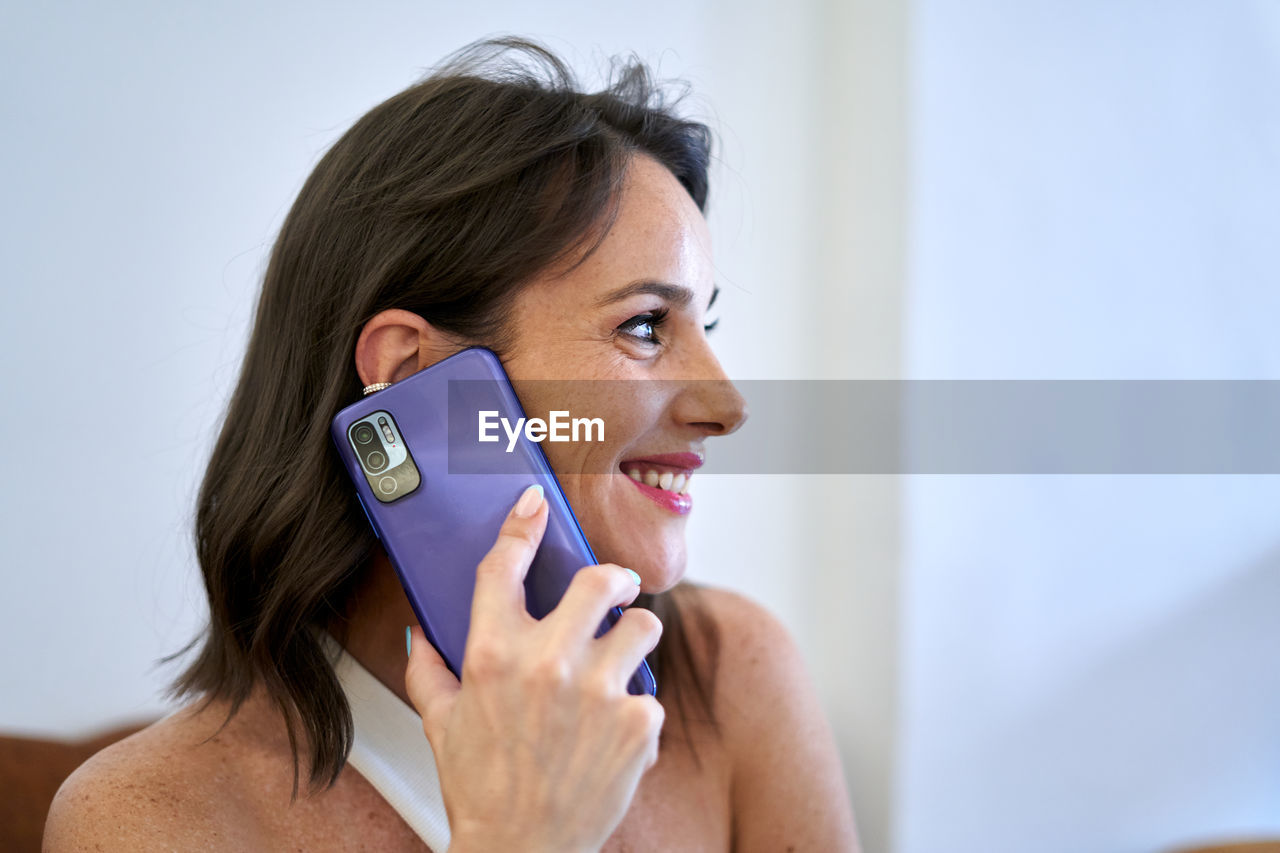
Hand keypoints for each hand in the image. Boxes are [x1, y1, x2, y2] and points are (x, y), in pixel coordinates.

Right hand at [405, 484, 663, 852]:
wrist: (521, 851)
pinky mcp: (638, 722)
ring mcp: (599, 691)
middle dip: (613, 579)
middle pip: (600, 581)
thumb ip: (430, 670)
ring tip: (621, 661)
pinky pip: (650, 692)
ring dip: (635, 638)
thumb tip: (420, 633)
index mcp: (493, 655)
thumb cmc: (481, 788)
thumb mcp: (440, 724)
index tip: (536, 503)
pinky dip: (635, 708)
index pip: (506, 567)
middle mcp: (548, 663)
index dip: (523, 526)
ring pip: (643, 627)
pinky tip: (613, 731)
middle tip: (616, 588)